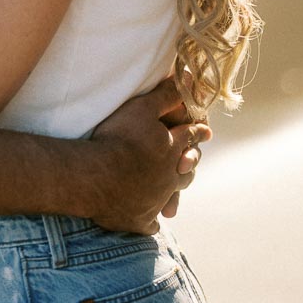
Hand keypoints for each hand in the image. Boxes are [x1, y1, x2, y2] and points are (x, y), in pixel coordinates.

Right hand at [88, 79, 210, 233]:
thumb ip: (167, 95)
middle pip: (186, 170)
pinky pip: (150, 223)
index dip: (199, 133)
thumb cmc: (117, 139)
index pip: (191, 137)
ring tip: (174, 193)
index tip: (206, 132)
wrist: (95, 176)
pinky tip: (152, 220)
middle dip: (189, 164)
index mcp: (172, 149)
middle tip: (190, 164)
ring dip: (173, 194)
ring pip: (171, 196)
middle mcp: (169, 176)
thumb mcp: (142, 109)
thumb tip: (188, 78)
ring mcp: (156, 200)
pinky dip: (152, 220)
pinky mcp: (140, 219)